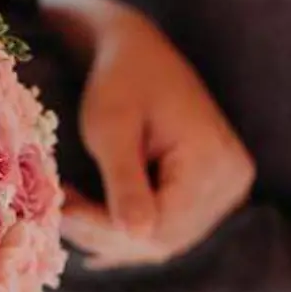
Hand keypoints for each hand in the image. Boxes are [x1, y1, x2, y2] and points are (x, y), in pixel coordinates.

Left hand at [45, 0, 253, 267]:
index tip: (62, 213)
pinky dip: (129, 230)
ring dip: (113, 236)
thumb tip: (138, 235)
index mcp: (214, 160)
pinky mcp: (211, 192)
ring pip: (165, 238)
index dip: (107, 229)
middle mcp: (231, 180)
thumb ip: (125, 182)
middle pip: (165, 237)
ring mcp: (226, 188)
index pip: (161, 224)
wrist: (139, 53)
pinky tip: (92, 228)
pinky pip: (170, 226)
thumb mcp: (111, 128)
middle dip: (106, 234)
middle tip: (59, 214)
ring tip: (71, 214)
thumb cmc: (120, 80)